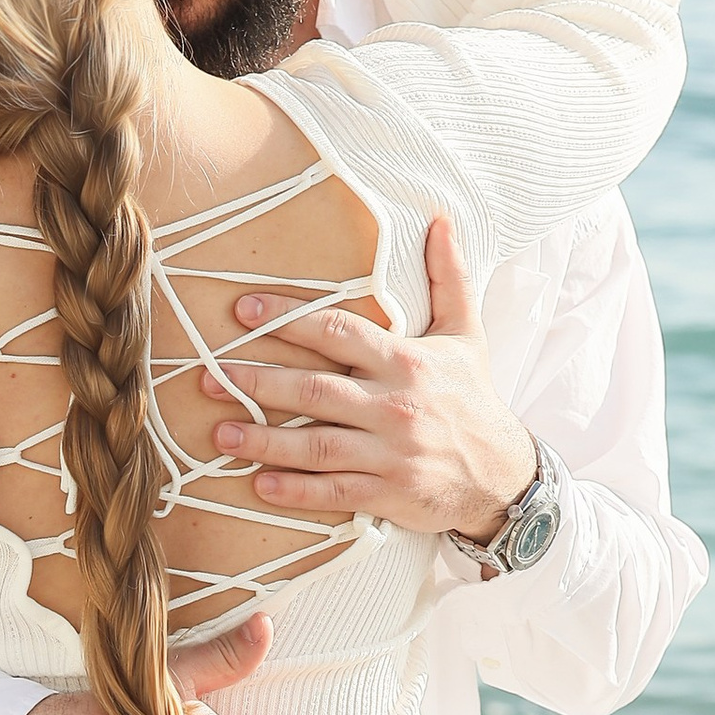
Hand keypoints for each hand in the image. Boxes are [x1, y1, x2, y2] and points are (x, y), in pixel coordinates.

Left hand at [210, 215, 536, 545]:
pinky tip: (260, 483)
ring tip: (221, 432)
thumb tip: (441, 220)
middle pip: (316, 389)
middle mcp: (395, 405)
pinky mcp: (389, 494)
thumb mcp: (467, 334)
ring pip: (316, 445)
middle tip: (209, 378)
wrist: (505, 475)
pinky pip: (334, 492)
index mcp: (406, 361)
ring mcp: (391, 454)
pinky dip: (295, 491)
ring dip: (264, 440)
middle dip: (259, 382)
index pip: (338, 332)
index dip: (287, 319)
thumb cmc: (473, 400)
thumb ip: (449, 278)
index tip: (242, 312)